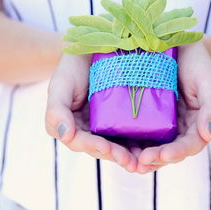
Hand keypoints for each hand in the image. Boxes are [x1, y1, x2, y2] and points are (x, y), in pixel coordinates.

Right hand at [45, 54, 137, 171]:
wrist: (93, 46)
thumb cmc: (73, 67)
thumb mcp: (61, 84)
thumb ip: (56, 110)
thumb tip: (64, 135)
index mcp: (74, 126)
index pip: (82, 142)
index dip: (94, 147)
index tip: (106, 148)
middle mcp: (92, 129)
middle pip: (104, 148)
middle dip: (117, 156)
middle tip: (131, 162)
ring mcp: (110, 124)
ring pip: (120, 145)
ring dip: (131, 155)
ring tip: (143, 161)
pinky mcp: (126, 116)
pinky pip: (134, 131)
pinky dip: (142, 141)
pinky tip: (154, 146)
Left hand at [135, 42, 210, 172]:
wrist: (180, 46)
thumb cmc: (198, 64)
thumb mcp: (209, 82)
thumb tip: (208, 135)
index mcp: (196, 125)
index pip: (190, 145)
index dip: (178, 152)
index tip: (165, 155)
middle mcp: (178, 129)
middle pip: (168, 151)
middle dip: (155, 159)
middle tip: (141, 162)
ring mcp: (160, 124)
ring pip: (151, 147)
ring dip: (139, 157)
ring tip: (127, 162)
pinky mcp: (144, 116)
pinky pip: (136, 132)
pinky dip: (128, 142)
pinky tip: (115, 146)